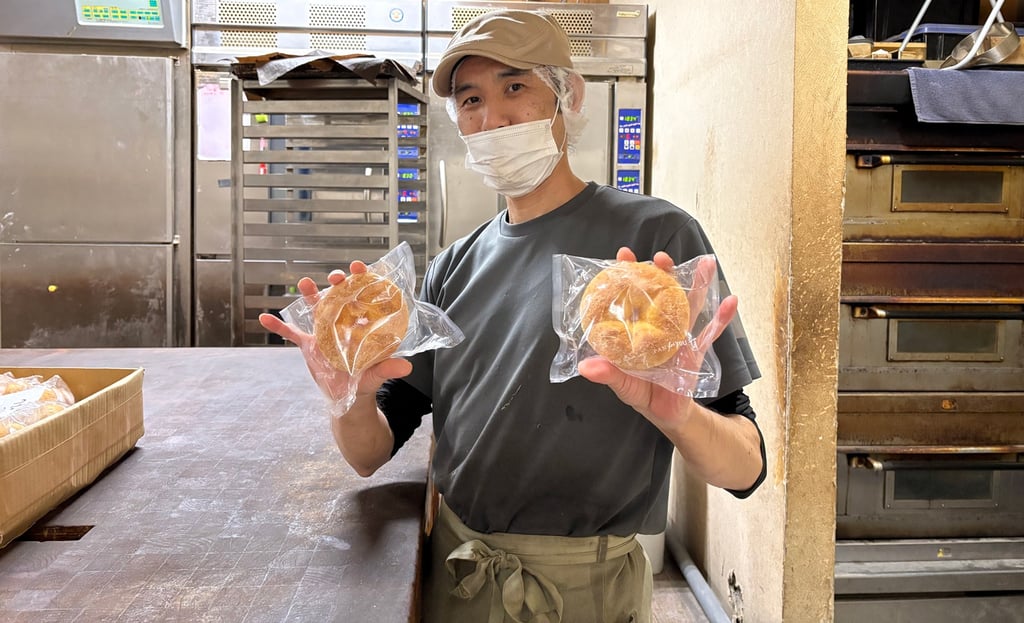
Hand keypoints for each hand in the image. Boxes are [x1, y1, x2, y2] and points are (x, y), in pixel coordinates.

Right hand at [258, 262, 411, 403]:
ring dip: (308, 294)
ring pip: (315, 307)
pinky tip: (264, 318)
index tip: (359, 268)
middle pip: (339, 296)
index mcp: (361, 324)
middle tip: (336, 277)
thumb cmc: (366, 380)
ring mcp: (324, 332)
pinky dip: (278, 326)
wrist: (348, 397)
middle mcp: (342, 322)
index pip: (363, 296)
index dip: (361, 280)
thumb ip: (388, 369)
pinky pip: (291, 333)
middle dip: (337, 283)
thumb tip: (406, 368)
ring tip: (303, 283)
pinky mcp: (309, 345)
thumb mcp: (377, 374)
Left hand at [577, 247, 737, 430]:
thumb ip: (608, 374)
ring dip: (698, 284)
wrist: (667, 413)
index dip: (627, 276)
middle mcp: (659, 327)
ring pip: (689, 305)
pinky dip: (723, 317)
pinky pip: (711, 331)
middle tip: (660, 257)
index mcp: (637, 330)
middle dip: (662, 272)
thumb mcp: (622, 385)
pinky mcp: (697, 349)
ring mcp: (680, 335)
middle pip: (661, 293)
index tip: (624, 255)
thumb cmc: (641, 392)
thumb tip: (588, 366)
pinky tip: (732, 301)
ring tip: (706, 263)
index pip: (631, 297)